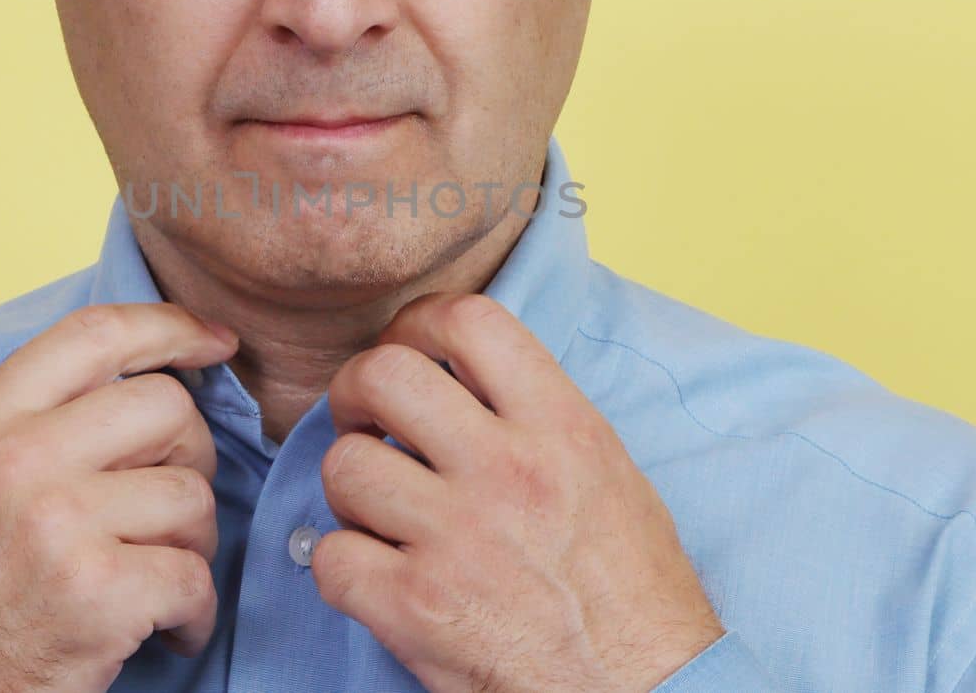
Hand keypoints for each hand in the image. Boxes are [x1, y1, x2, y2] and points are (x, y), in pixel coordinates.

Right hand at [0, 303, 238, 692]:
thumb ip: (42, 416)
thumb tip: (153, 372)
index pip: (97, 333)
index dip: (171, 327)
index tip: (215, 343)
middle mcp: (18, 459)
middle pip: (168, 408)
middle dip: (187, 459)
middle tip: (162, 513)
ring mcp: (57, 523)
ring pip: (192, 494)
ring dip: (190, 545)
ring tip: (150, 576)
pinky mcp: (98, 591)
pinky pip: (196, 576)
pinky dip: (193, 612)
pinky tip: (162, 628)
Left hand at [312, 293, 724, 692]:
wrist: (645, 692)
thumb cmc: (632, 589)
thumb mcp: (607, 470)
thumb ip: (536, 412)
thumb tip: (463, 373)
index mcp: (560, 427)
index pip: (468, 320)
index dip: (417, 323)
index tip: (409, 350)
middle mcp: (506, 471)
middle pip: (383, 375)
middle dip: (355, 392)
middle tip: (366, 421)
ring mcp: (456, 538)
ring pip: (344, 465)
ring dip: (349, 487)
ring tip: (379, 511)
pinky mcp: (416, 608)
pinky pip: (330, 557)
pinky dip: (342, 567)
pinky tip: (376, 574)